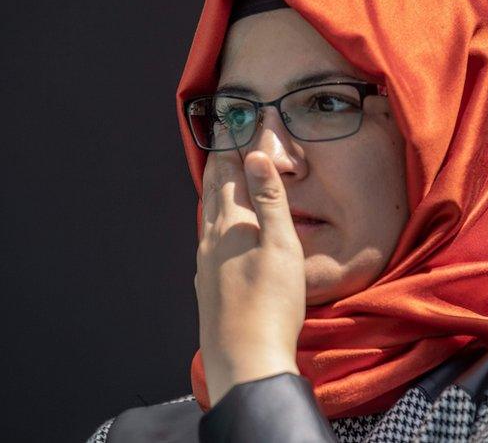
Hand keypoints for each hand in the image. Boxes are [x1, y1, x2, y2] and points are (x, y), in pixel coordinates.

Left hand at [194, 149, 305, 406]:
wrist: (245, 361)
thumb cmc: (272, 303)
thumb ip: (270, 199)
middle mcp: (211, 241)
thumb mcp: (282, 245)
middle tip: (218, 144)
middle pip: (212, 194)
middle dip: (217, 167)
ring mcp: (205, 266)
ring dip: (212, 194)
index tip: (229, 127)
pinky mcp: (207, 287)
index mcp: (230, 225)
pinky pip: (207, 242)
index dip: (231, 150)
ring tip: (215, 181)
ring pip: (206, 218)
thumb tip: (255, 156)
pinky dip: (212, 224)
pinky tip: (214, 234)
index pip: (229, 176)